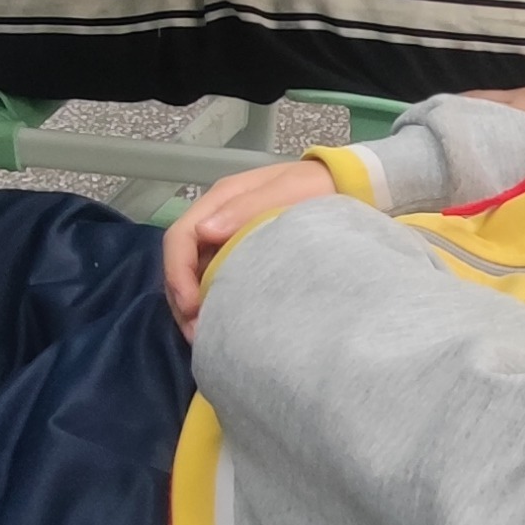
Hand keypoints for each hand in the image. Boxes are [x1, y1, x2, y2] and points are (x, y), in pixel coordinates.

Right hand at [165, 159, 336, 336]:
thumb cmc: (318, 187)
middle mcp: (217, 220)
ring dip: (193, 307)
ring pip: (193, 276)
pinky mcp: (240, 255)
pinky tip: (224, 324)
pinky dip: (212, 303)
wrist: (346, 186)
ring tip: (207, 338)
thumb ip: (247, 209)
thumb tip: (204, 231)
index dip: (178, 274)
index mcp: (221, 200)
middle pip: (181, 262)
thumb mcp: (288, 191)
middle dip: (182, 299)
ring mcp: (227, 238)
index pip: (180, 237)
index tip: (191, 307)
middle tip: (198, 334)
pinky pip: (215, 280)